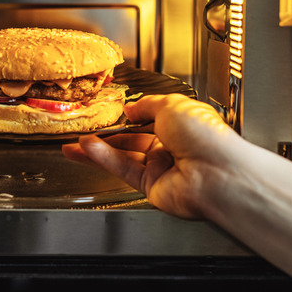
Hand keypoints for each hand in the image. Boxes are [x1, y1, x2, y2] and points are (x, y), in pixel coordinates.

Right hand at [62, 94, 240, 218]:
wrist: (217, 173)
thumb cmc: (207, 137)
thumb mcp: (171, 105)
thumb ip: (146, 105)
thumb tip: (131, 108)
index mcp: (181, 125)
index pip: (149, 118)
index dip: (128, 115)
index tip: (108, 112)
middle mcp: (171, 147)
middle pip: (131, 140)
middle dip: (106, 135)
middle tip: (84, 131)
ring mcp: (161, 168)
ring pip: (122, 156)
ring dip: (98, 149)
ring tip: (75, 143)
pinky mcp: (150, 186)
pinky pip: (122, 169)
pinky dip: (104, 158)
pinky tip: (87, 149)